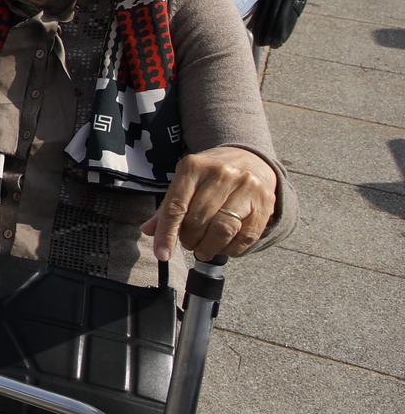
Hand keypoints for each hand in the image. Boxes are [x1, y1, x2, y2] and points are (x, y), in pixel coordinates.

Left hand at [143, 146, 277, 259]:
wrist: (250, 159)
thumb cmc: (210, 176)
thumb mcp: (185, 182)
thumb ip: (168, 207)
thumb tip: (149, 231)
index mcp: (193, 167)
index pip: (176, 206)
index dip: (167, 234)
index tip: (162, 254)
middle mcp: (221, 174)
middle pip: (198, 220)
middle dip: (189, 240)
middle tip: (188, 243)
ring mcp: (246, 187)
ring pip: (223, 229)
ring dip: (209, 247)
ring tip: (203, 248)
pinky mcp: (265, 203)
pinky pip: (246, 237)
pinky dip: (231, 249)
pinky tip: (223, 246)